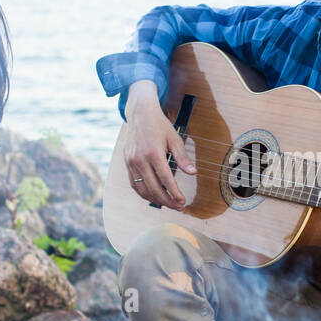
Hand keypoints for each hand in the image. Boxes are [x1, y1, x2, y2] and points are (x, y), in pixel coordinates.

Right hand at [122, 80, 195, 209]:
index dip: (175, 193)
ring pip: (142, 189)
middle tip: (178, 207)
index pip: (166, 179)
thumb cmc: (160, 125)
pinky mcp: (126, 163)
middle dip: (167, 201)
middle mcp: (140, 159)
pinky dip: (144, 193)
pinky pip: (134, 184)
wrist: (140, 114)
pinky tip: (154, 197)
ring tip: (168, 204)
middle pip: (153, 188)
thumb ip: (182, 157)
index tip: (183, 201)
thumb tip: (193, 173)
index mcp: (153, 153)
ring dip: (156, 200)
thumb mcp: (174, 138)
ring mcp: (131, 162)